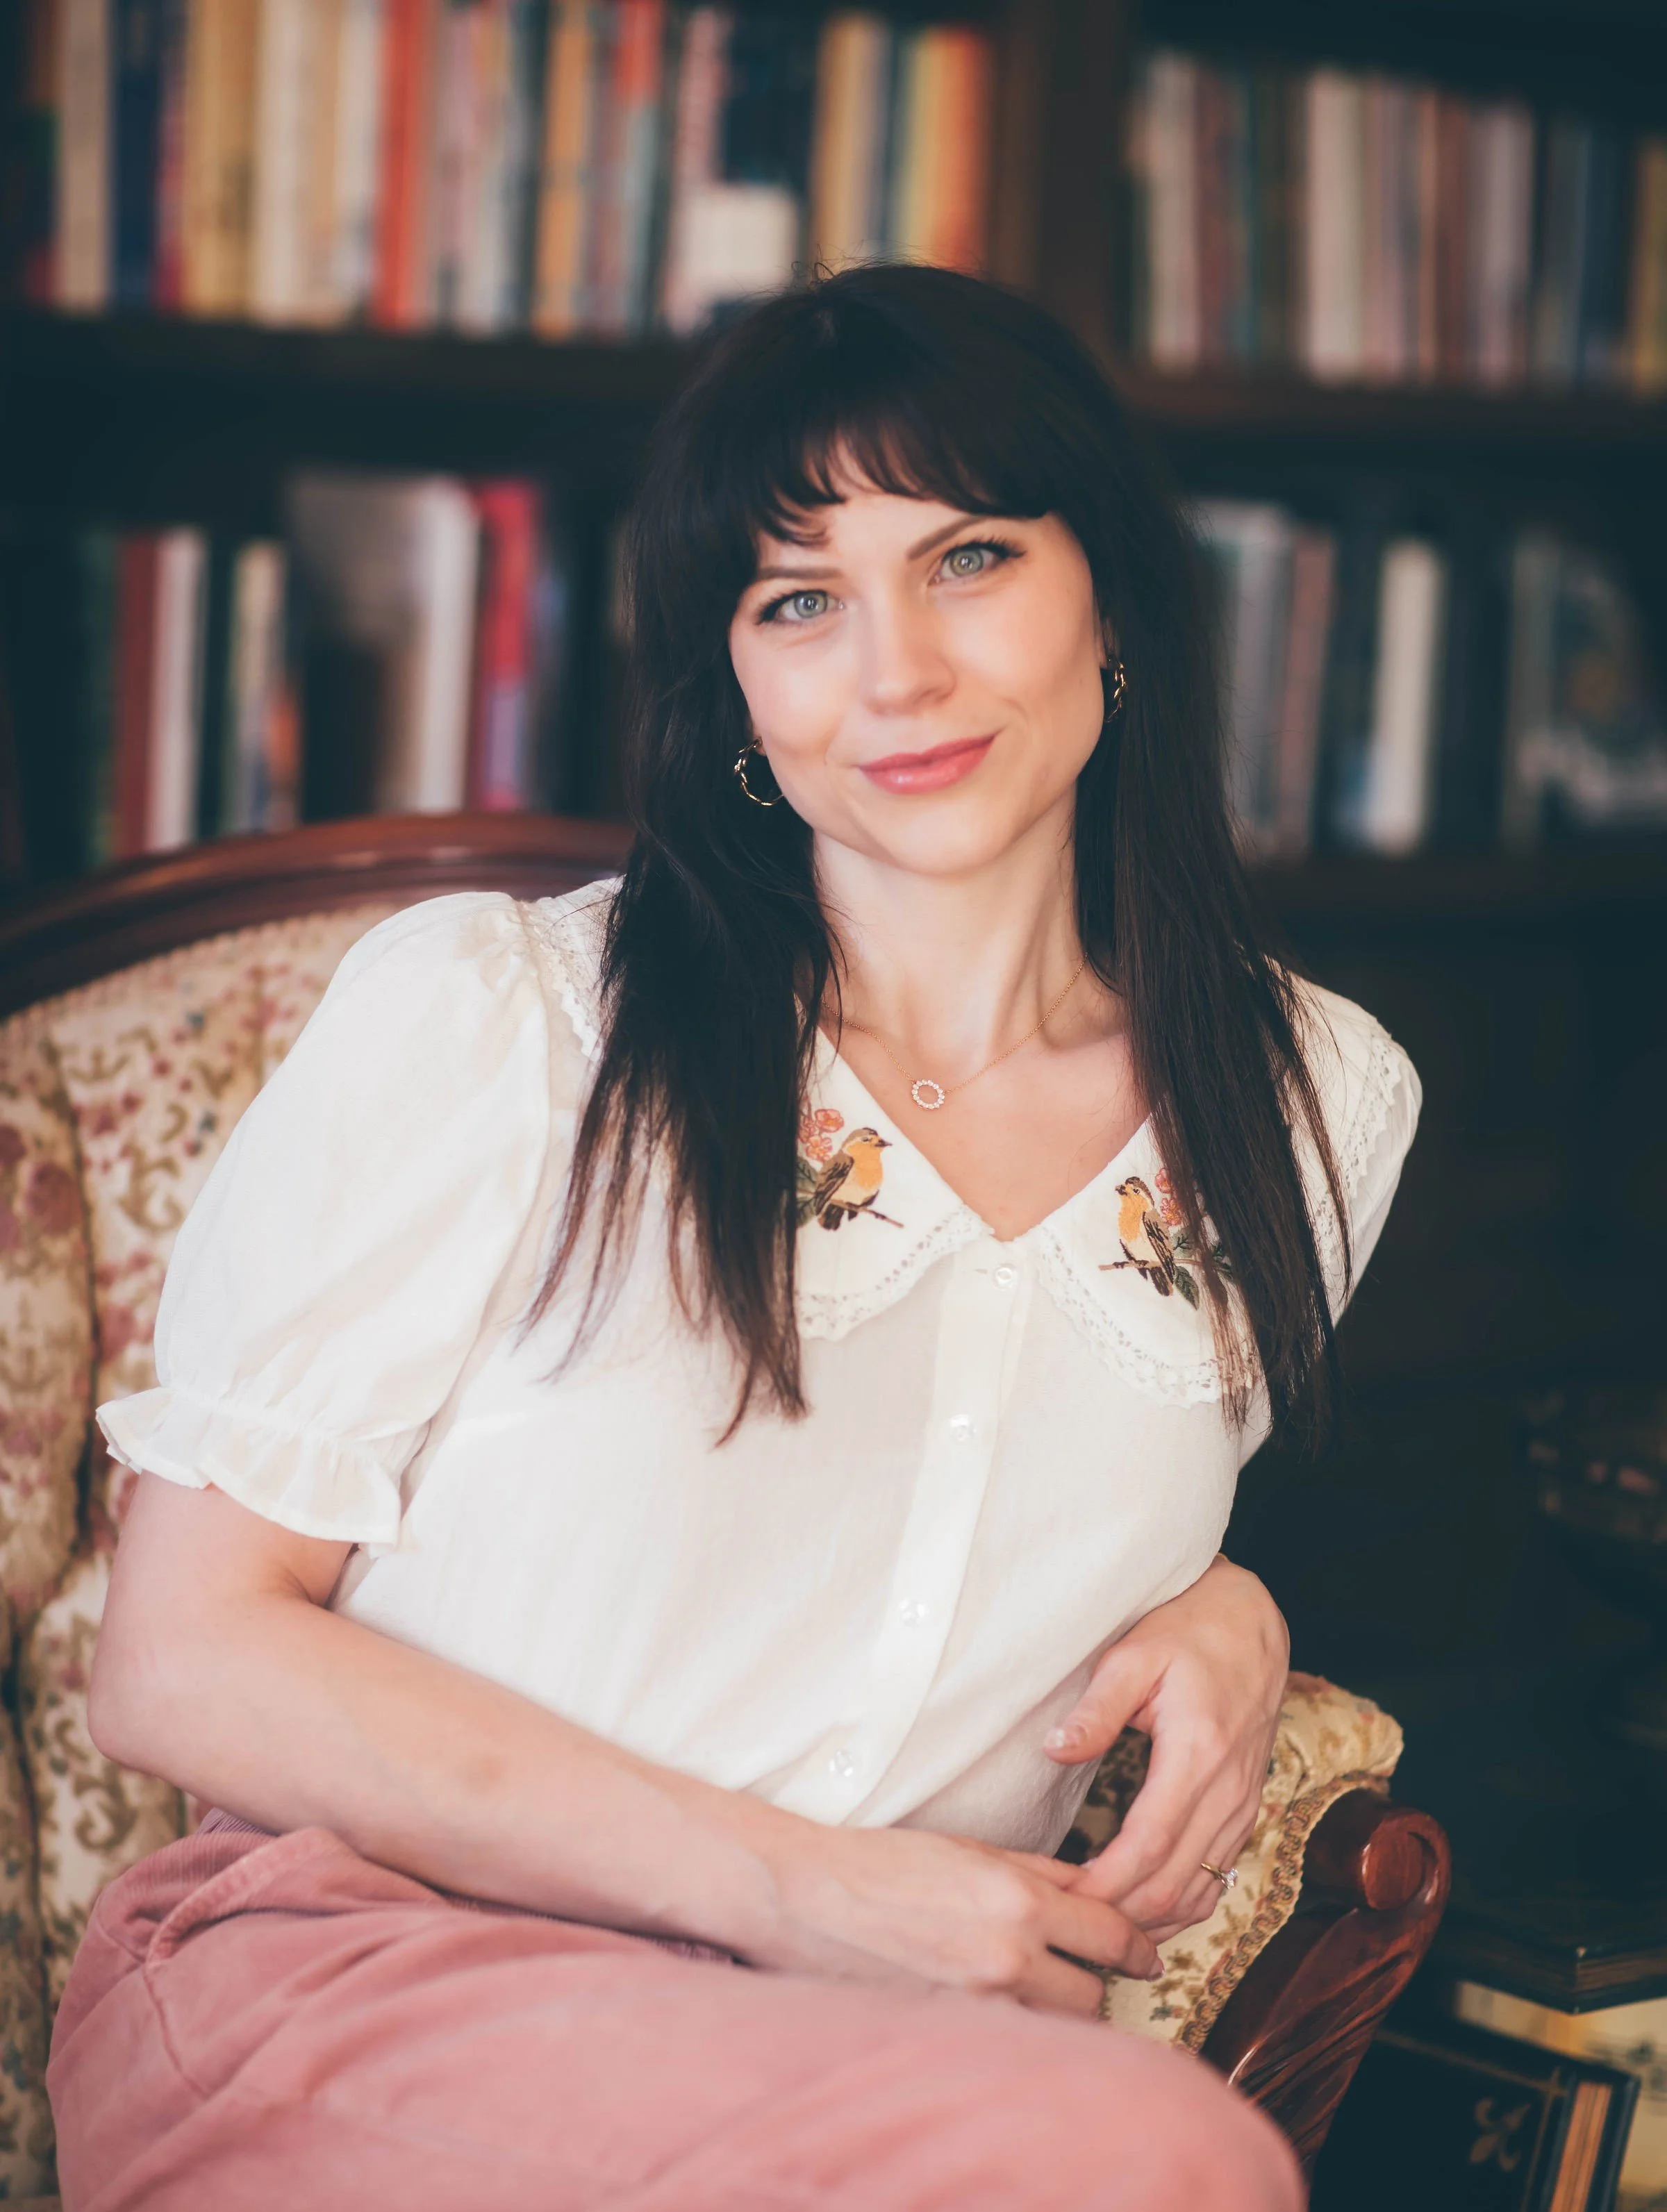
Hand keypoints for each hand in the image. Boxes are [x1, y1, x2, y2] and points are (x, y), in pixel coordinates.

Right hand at [751, 1820, 1162, 2016]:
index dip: (1138, 1947)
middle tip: (1082, 1970)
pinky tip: (996, 2003)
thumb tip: (1095, 1890)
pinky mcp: (950, 2028)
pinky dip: (1014, 2025)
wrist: (810, 1897)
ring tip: (1033, 1987)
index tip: (1146, 1954)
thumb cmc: (886, 1863)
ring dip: (1054, 2009)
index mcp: (1018, 1896)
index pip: (1111, 1934)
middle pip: (1093, 1994)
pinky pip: (1009, 2038)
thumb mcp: (971, 1847)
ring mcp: (979, 1999)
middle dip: (1093, 1982)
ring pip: (1055, 2024)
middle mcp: (1008, 1952)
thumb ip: (1039, 1872)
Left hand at [1043, 1556, 1287, 1941]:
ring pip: (1198, 1893)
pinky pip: (1215, 1879)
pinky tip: (1136, 1913)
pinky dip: (1176, 1907)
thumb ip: (1096, 1709)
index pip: (1150, 1846)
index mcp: (1198, 1752)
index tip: (1061, 1899)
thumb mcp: (1133, 1655)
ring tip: (1090, 1929)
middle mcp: (1228, 1790)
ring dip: (1147, 1922)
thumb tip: (1055, 1749)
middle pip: (1174, 1885)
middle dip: (1118, 1917)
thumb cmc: (1185, 1631)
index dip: (1106, 1886)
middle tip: (1061, 1922)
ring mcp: (1242, 1806)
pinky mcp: (1245, 1811)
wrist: (1248, 1623)